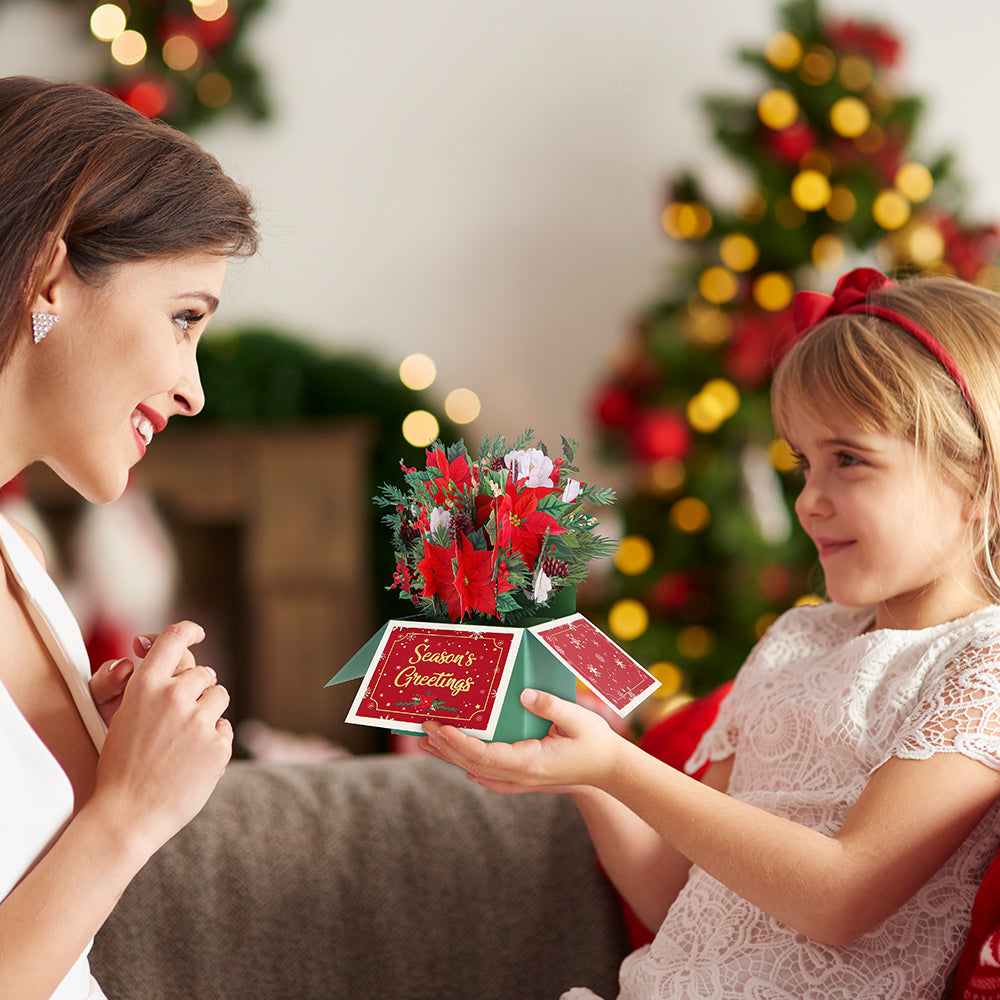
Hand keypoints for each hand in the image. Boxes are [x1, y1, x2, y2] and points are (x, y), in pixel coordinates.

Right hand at [90, 621, 231, 856]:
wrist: (127, 815)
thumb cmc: (121, 766)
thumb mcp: (124, 715)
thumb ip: (150, 686)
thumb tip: (174, 659)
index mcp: (146, 685)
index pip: (174, 639)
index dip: (189, 631)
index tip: (197, 633)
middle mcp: (175, 696)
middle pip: (203, 673)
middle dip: (197, 688)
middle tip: (182, 713)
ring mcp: (199, 721)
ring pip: (219, 696)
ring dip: (208, 710)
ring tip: (186, 737)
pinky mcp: (219, 745)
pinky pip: (225, 728)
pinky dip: (213, 740)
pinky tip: (192, 759)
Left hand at [420, 688, 622, 793]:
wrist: (610, 771)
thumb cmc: (596, 743)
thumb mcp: (579, 719)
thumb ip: (551, 706)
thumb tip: (524, 694)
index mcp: (531, 762)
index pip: (485, 755)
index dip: (459, 743)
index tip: (440, 728)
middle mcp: (522, 775)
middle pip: (474, 764)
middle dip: (447, 746)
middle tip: (424, 726)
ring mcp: (522, 780)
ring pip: (478, 770)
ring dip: (452, 756)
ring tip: (429, 741)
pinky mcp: (524, 778)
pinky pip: (491, 776)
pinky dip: (471, 766)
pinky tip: (461, 763)